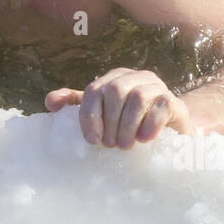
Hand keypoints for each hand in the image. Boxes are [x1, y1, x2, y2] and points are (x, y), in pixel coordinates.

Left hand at [45, 68, 195, 147]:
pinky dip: (150, 125)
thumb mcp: (102, 114)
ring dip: (128, 125)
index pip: (94, 90)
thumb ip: (77, 105)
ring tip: (125, 146)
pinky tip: (144, 140)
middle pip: (115, 91)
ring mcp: (156, 86)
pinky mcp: (173, 101)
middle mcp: (135, 77)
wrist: (169, 132)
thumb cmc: (129, 123)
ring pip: (138, 97)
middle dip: (110, 121)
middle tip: (110, 145)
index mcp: (114, 78)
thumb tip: (50, 102)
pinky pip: (161, 106)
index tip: (92, 140)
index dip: (90, 115)